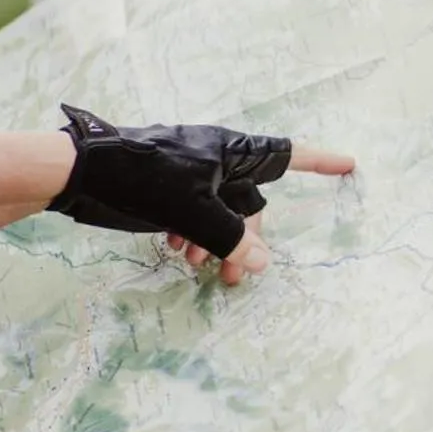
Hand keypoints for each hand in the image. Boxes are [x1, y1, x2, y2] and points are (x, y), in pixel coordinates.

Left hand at [48, 105, 353, 270]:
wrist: (81, 171)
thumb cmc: (141, 179)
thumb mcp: (193, 212)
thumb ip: (231, 239)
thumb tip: (262, 264)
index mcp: (229, 152)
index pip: (287, 156)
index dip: (321, 164)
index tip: (351, 166)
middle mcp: (215, 159)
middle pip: (250, 202)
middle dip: (246, 241)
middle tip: (232, 280)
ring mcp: (191, 173)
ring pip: (221, 213)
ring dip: (217, 244)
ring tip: (200, 269)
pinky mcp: (167, 187)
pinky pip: (196, 214)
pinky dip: (194, 236)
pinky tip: (177, 253)